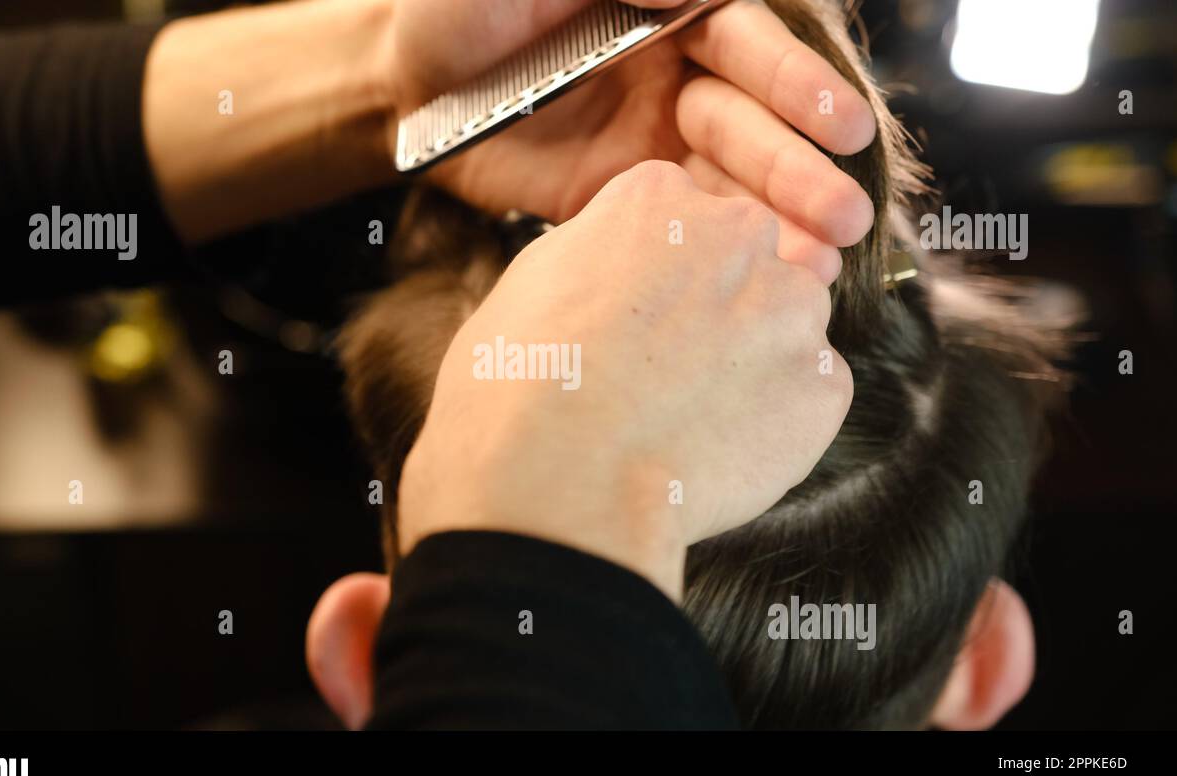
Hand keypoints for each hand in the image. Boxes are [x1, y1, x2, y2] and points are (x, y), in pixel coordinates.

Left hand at [384, 0, 877, 282]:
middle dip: (797, 166)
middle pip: (749, 121)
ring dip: (781, 218)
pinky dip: (726, 249)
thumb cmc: (454, 12)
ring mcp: (654, 143)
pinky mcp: (626, 200)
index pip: (743, 45)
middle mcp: (673, 76)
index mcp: (662, 14)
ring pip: (730, 179)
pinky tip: (770, 276)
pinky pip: (686, 224)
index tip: (841, 126)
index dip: (793, 83)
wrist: (402, 91)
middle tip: (846, 213)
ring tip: (827, 260)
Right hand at [396, 162, 852, 600]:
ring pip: (791, 324)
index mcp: (658, 199)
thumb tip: (621, 274)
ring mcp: (791, 310)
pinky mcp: (824, 385)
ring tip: (693, 416)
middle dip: (721, 305)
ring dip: (757, 361)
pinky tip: (720, 448)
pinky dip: (779, 422)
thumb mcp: (533, 283)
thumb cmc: (520, 391)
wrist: (560, 483)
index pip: (683, 213)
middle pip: (750, 257)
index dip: (660, 273)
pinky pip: (814, 394)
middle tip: (669, 369)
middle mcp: (737, 234)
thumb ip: (602, 257)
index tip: (640, 315)